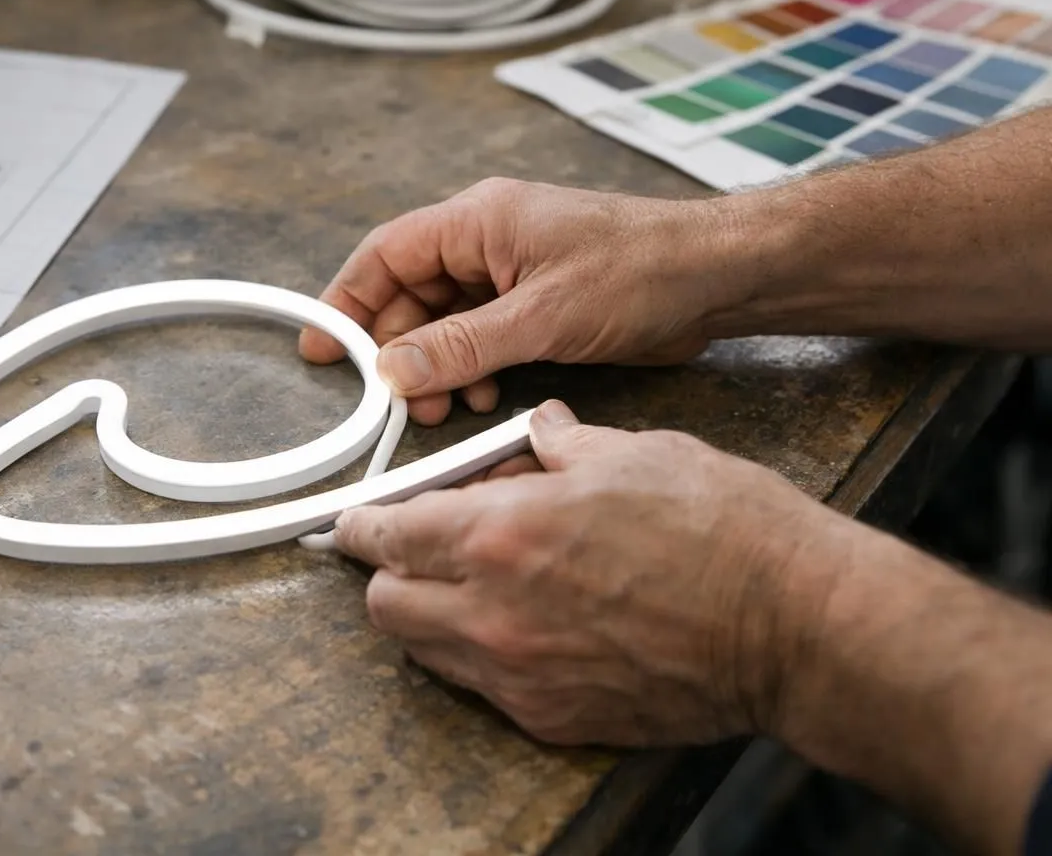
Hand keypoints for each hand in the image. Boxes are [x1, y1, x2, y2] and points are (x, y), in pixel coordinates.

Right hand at [298, 179, 736, 424]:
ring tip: (442, 405)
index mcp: (478, 220)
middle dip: (397, 347)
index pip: (387, 254)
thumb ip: (461, 345)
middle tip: (392, 398)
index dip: (348, 299)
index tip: (324, 345)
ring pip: (444, 319)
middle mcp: (488, 240)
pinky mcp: (537, 302)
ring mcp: (512, 271)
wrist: (717, 278)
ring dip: (435, 364)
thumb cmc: (640, 272)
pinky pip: (480, 334)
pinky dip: (470, 366)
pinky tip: (481, 394)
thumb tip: (392, 369)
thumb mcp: (541, 317)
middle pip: (410, 292)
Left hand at [333, 400, 863, 747]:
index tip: (357, 521)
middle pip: (385, 604)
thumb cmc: (723, 531)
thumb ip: (561, 449)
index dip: (362, 524)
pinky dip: (486, 659)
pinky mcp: (554, 720)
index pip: (385, 534)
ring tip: (481, 587)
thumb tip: (538, 433)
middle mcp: (492, 613)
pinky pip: (485, 690)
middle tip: (419, 551)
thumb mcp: (634, 454)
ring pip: (426, 654)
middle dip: (390, 573)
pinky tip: (531, 629)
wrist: (796, 626)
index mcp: (500, 534)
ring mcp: (520, 676)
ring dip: (432, 617)